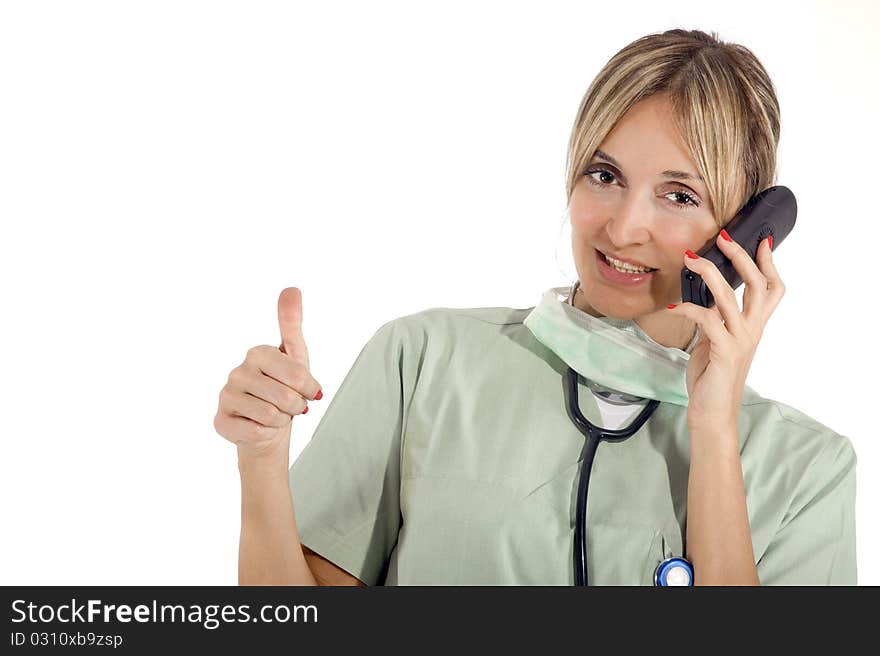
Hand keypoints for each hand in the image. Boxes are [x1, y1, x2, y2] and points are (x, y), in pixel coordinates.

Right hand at [214, 287, 322, 461]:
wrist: (268, 429)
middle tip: (291, 406)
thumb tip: (292, 289)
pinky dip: (266, 433)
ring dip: (281, 420)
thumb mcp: (296, 356)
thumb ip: (292, 323)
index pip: (298, 374)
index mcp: (258, 353)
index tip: (310, 391)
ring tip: (275, 415)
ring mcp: (226, 396)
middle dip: (296, 407)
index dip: (310, 388)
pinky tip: (259, 426)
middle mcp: (238, 371)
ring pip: (271, 415)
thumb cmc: (284, 389)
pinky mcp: (220, 420)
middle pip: (286, 396)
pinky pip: (256, 431)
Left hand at [668, 231, 784, 428]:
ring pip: (730, 296)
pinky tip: (672, 307)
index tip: (762, 239)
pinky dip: (687, 308)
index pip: (772, 289)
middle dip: (741, 256)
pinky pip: (705, 319)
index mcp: (753, 326)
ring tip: (690, 258)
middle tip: (723, 236)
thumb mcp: (715, 342)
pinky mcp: (723, 351)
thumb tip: (702, 299)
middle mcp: (752, 330)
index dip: (769, 263)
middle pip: (758, 284)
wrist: (711, 412)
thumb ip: (715, 321)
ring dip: (709, 273)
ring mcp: (740, 340)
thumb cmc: (711, 377)